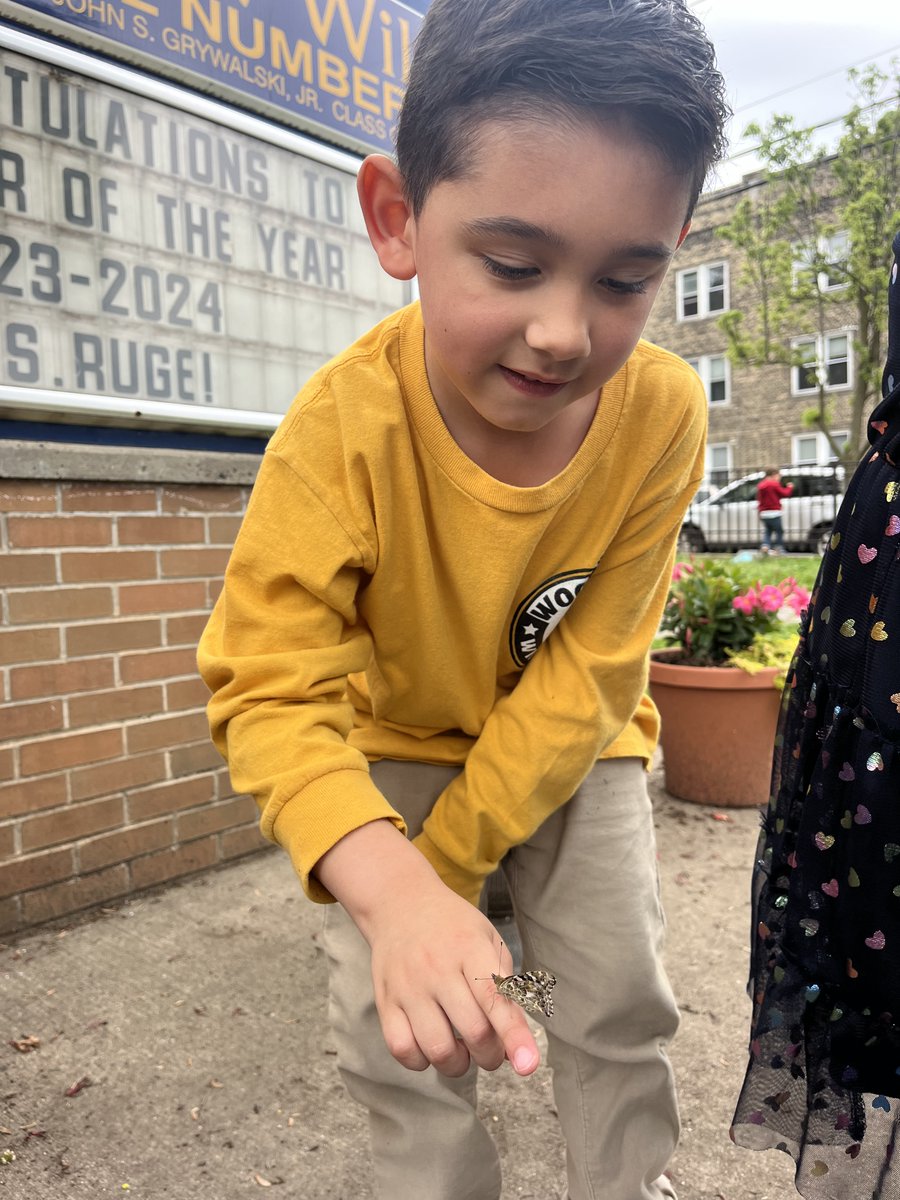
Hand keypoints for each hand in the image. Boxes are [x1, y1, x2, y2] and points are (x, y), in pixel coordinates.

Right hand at [314, 820, 539, 1077]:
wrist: (400, 903)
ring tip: (463, 1052)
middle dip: (491, 1055)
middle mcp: (437, 967)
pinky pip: (402, 1050)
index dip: (514, 1036)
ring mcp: (408, 986)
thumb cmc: (453, 928)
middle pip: (473, 1032)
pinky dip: (421, 1062)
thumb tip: (517, 1046)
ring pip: (438, 1049)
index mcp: (470, 948)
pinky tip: (430, 1048)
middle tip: (492, 1050)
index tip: (528, 1065)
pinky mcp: (385, 1001)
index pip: (495, 998)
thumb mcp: (488, 941)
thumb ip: (506, 989)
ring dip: (459, 1064)